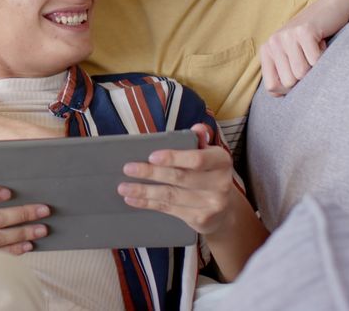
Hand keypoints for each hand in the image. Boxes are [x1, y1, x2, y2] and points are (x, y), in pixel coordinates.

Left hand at [116, 125, 234, 235]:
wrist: (225, 210)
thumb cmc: (209, 174)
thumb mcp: (209, 155)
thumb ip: (199, 140)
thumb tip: (197, 129)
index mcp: (221, 161)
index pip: (196, 159)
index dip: (173, 158)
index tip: (151, 156)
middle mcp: (220, 183)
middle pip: (179, 177)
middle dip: (150, 173)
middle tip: (128, 169)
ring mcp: (211, 204)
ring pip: (171, 195)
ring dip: (144, 191)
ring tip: (123, 187)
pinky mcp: (201, 219)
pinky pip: (169, 209)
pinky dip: (148, 204)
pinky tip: (133, 200)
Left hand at [260, 0, 348, 95]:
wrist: (331, 7)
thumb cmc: (312, 38)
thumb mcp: (292, 54)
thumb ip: (283, 73)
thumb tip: (279, 95)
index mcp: (266, 51)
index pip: (272, 87)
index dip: (288, 90)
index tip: (299, 77)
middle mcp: (273, 42)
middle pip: (289, 82)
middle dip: (305, 78)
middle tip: (310, 59)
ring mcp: (287, 36)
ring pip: (302, 73)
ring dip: (315, 67)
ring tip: (315, 50)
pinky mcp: (304, 31)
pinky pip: (315, 61)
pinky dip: (324, 57)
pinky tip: (321, 43)